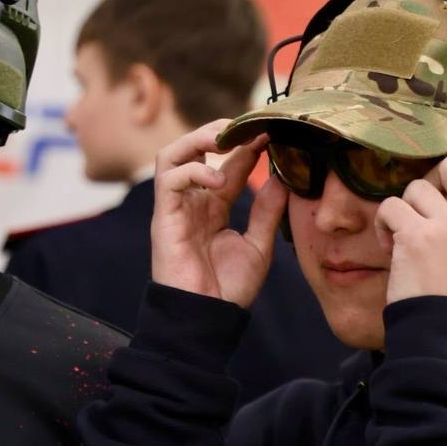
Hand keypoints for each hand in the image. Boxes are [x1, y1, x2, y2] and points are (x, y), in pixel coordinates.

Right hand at [151, 120, 287, 307]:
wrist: (207, 319)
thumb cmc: (228, 289)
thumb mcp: (258, 246)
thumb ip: (267, 212)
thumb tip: (282, 178)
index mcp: (214, 207)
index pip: (228, 163)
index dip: (248, 145)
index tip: (272, 133)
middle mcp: (193, 201)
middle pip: (195, 149)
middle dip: (219, 132)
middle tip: (247, 126)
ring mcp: (176, 207)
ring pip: (173, 154)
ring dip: (198, 139)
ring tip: (225, 139)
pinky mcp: (164, 217)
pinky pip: (169, 179)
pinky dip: (193, 171)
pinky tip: (217, 180)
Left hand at [374, 146, 446, 308]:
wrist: (446, 333)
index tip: (436, 200)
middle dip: (430, 180)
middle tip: (421, 210)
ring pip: (416, 187)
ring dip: (404, 211)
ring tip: (405, 241)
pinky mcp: (417, 235)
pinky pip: (390, 206)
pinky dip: (383, 226)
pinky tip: (391, 250)